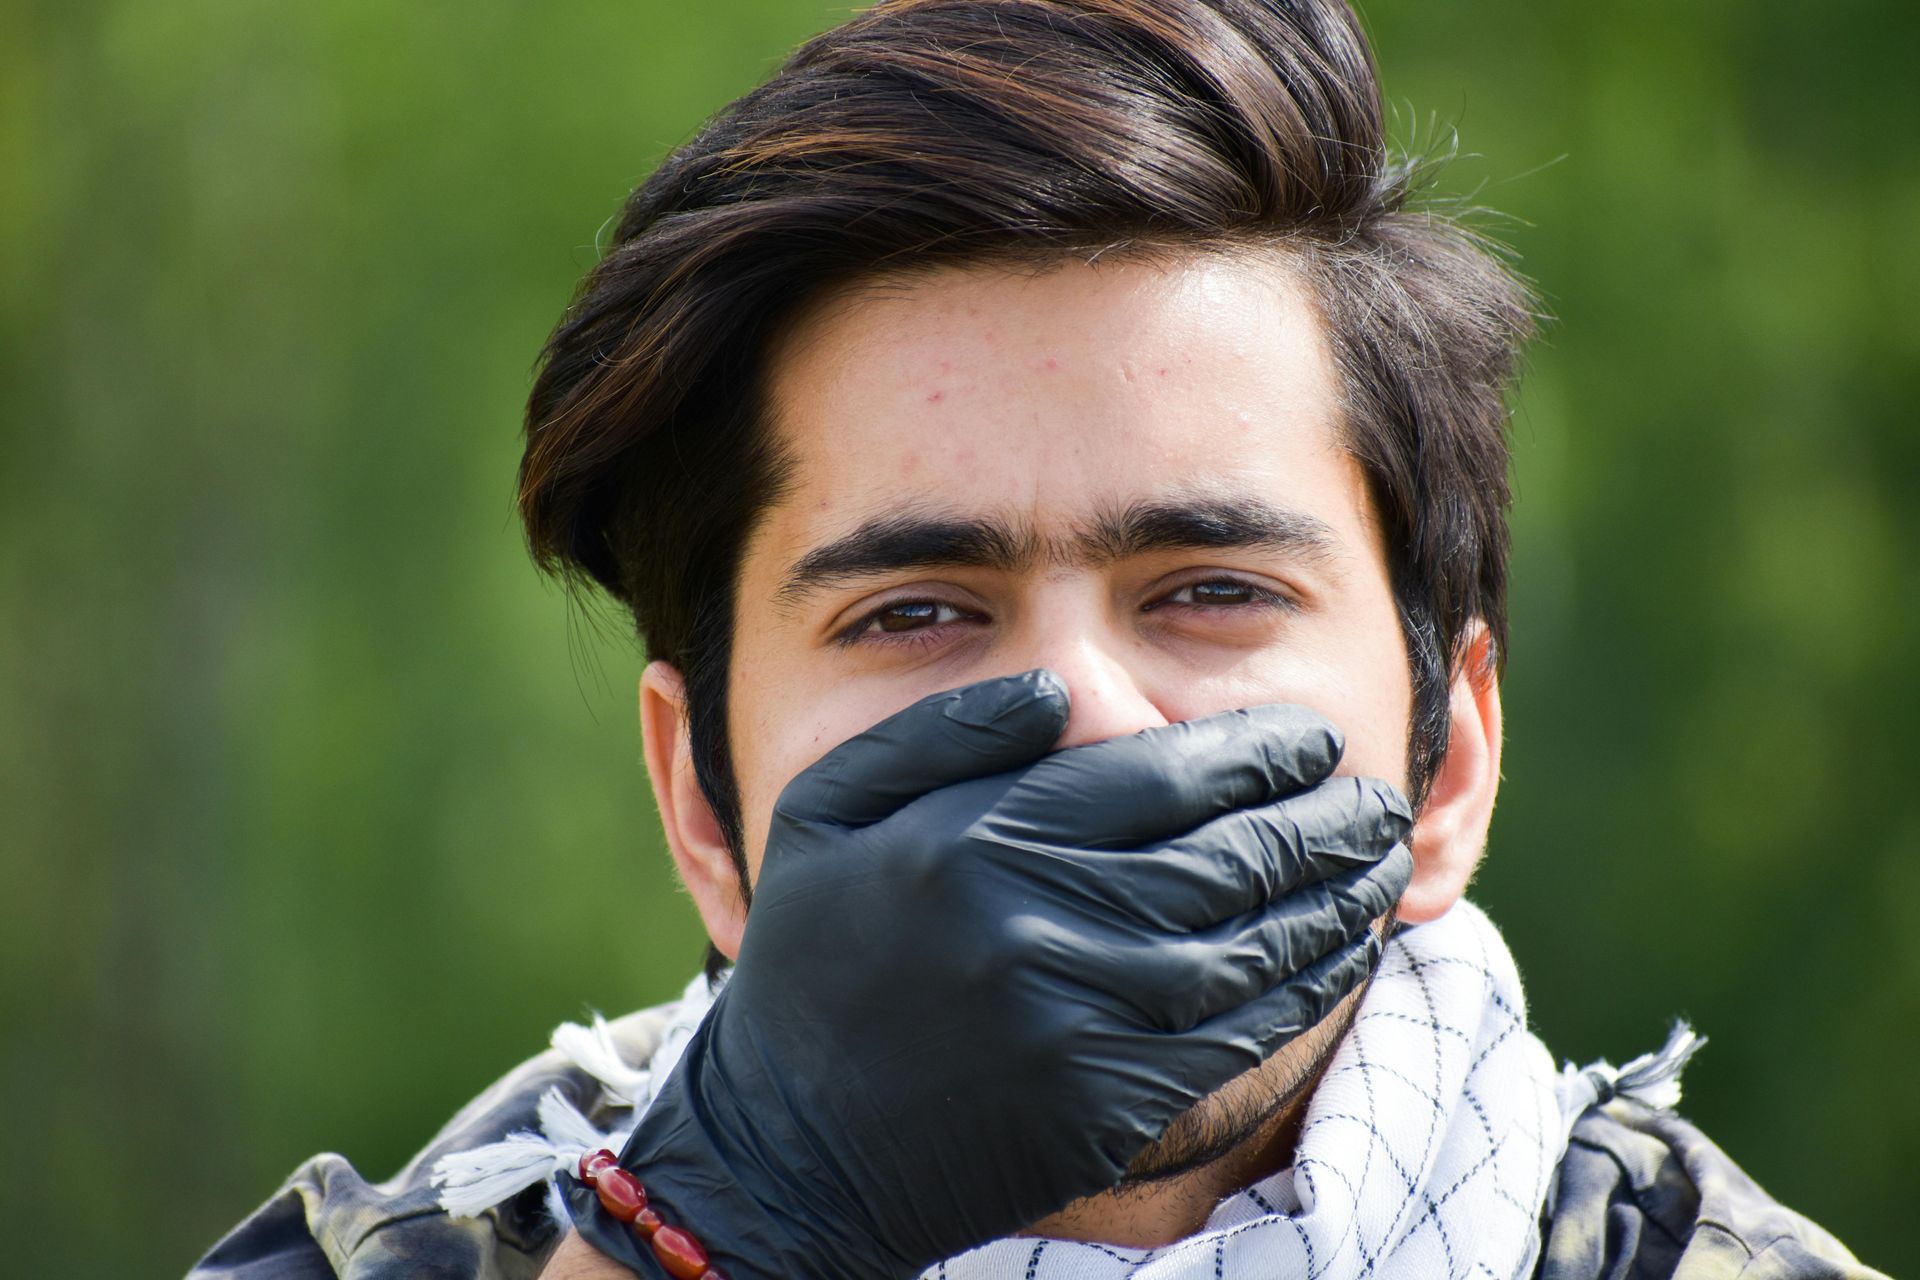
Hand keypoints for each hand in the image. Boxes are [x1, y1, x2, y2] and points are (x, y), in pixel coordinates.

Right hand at [566, 670, 1412, 1278]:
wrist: (788, 1149)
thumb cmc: (813, 960)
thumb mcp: (829, 810)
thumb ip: (940, 733)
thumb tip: (1060, 685)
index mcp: (970, 841)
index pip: (1156, 778)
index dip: (1254, 755)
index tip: (1310, 740)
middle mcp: (1030, 929)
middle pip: (1222, 860)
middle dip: (1319, 822)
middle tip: (1374, 797)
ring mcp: (1071, 1026)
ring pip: (1247, 950)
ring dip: (1334, 902)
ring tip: (1384, 863)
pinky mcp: (1100, 1107)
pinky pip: (1234, 1039)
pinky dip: (1304, 992)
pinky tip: (1342, 954)